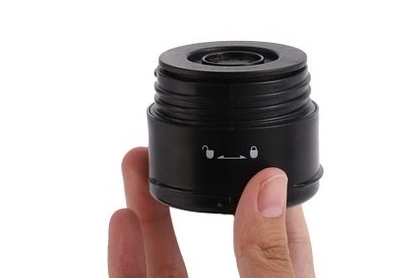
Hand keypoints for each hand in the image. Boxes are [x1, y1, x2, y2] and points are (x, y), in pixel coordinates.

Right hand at [108, 148, 314, 277]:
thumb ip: (271, 260)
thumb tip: (270, 187)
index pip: (283, 242)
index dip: (265, 195)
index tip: (248, 151)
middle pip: (214, 241)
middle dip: (193, 187)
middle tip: (175, 142)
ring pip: (166, 261)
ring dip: (149, 211)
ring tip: (135, 162)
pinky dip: (123, 257)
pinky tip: (120, 220)